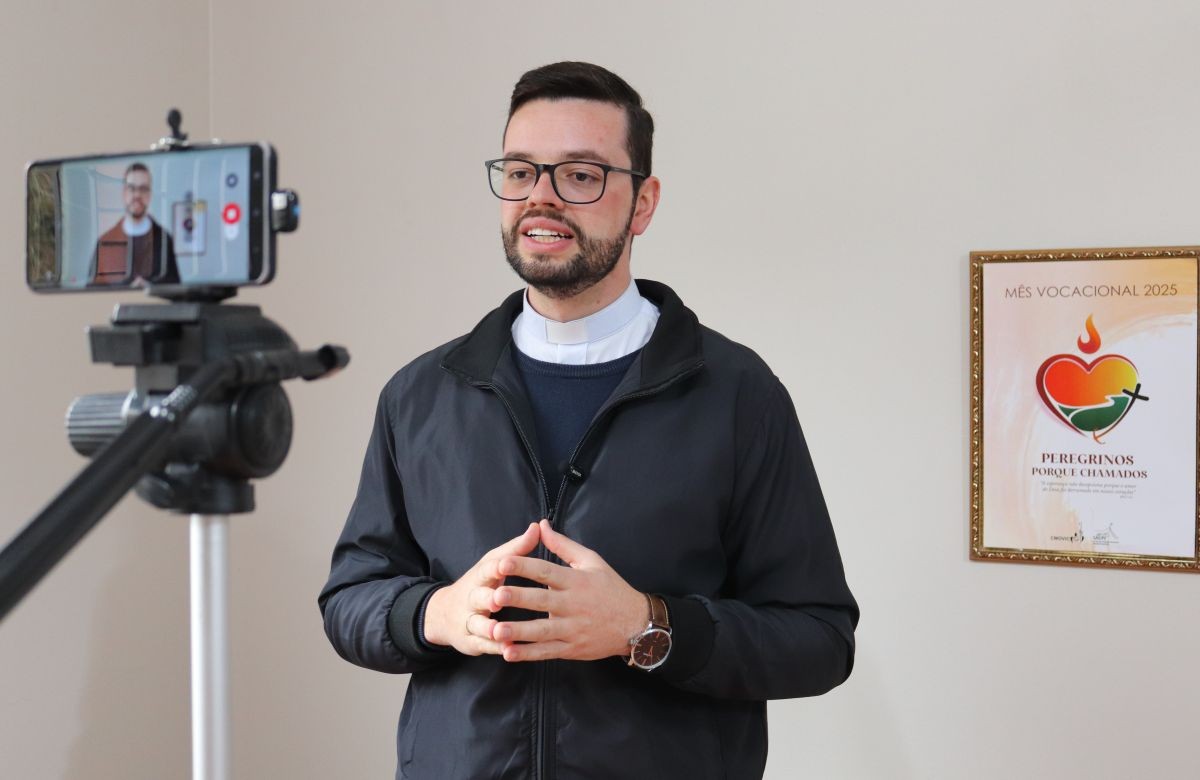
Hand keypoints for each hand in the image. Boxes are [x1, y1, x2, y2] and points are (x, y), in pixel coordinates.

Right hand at [423, 522, 540, 655]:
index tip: (505, 564)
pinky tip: (507, 651)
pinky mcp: (471, 641)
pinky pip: (482, 646)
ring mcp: (469, 620)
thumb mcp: (494, 563)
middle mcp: (472, 598)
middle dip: (487, 598)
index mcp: (480, 576)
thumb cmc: (480, 583)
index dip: (496, 567)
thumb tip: (538, 526)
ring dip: (488, 628)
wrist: (444, 613)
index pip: (487, 569)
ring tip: (498, 631)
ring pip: (478, 624)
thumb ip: (517, 549)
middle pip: (478, 597)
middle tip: (498, 599)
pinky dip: (493, 648)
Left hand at [493, 519, 647, 662]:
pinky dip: (528, 654)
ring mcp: (573, 629)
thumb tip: (540, 525)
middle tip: (495, 595)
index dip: (524, 566)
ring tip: (495, 630)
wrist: (636, 622)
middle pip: (542, 601)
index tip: (503, 562)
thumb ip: (562, 545)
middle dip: (518, 598)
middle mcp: (573, 605)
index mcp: (576, 580)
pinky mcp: (573, 649)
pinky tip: (508, 653)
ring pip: (542, 631)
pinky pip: (547, 652)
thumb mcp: (591, 561)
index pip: (546, 571)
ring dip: (518, 631)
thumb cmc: (611, 588)